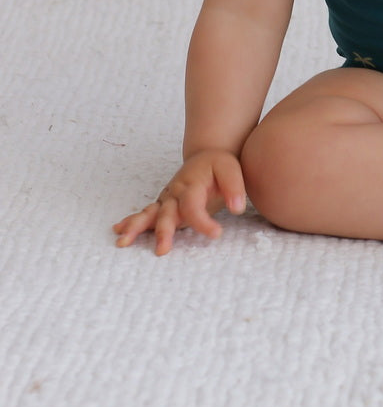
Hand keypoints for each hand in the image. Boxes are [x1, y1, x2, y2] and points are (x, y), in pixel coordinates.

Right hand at [113, 149, 246, 255]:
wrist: (206, 155)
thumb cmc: (218, 164)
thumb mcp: (232, 169)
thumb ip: (235, 187)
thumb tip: (237, 208)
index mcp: (191, 185)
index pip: (193, 207)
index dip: (202, 222)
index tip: (217, 233)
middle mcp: (175, 192)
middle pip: (166, 213)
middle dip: (163, 231)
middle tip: (162, 250)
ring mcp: (167, 199)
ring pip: (150, 214)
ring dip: (136, 227)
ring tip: (123, 241)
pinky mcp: (164, 205)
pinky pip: (147, 214)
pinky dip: (133, 222)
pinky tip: (120, 231)